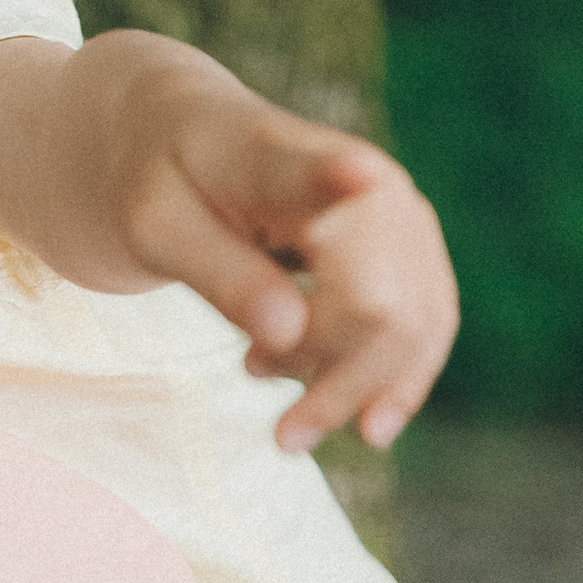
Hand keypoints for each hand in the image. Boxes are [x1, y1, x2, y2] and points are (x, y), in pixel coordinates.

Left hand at [106, 70, 457, 451]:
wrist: (194, 143)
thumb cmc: (165, 185)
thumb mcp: (157, 229)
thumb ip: (220, 276)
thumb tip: (286, 334)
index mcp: (279, 156)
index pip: (316, 167)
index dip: (340, 175)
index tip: (358, 175)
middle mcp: (362, 178)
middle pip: (382, 294)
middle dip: (339, 378)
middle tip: (280, 439)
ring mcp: (398, 214)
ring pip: (414, 321)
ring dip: (360, 388)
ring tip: (291, 430)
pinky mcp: (413, 250)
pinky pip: (425, 325)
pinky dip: (393, 379)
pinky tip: (358, 420)